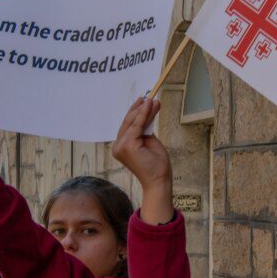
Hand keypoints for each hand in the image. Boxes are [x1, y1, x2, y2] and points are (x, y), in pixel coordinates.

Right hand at [110, 97, 173, 224]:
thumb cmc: (155, 164)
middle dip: (140, 108)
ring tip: (153, 100)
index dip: (136, 112)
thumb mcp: (150, 141)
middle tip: (150, 97)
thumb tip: (147, 111)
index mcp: (121, 146)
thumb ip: (145, 129)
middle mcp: (118, 146)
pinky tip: (149, 106)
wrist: (159, 180)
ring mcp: (121, 146)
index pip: (128, 126)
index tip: (144, 101)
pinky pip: (136, 126)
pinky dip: (143, 115)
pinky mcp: (127, 145)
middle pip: (128, 122)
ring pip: (132, 122)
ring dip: (143, 110)